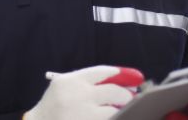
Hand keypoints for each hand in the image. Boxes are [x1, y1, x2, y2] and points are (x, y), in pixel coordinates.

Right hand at [24, 65, 142, 119]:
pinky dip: (115, 118)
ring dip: (122, 110)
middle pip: (113, 91)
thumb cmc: (53, 105)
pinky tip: (118, 116)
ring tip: (125, 109)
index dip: (122, 73)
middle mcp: (79, 96)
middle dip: (126, 94)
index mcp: (72, 81)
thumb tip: (120, 81)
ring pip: (113, 111)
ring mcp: (83, 115)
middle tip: (131, 97)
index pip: (103, 72)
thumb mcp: (64, 85)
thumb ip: (87, 80)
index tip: (135, 77)